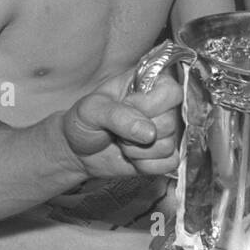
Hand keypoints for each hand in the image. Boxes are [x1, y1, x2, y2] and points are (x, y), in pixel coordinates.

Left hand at [60, 67, 180, 178]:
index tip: (126, 106)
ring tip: (123, 142)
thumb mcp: (92, 110)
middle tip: (118, 129)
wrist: (78, 151)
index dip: (149, 105)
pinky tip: (132, 158)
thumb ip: (119, 116)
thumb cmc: (85, 122)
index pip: (171, 92)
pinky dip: (146, 165)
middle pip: (170, 123)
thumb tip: (150, 133)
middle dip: (137, 133)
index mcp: (148, 84)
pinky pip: (169, 164)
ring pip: (168, 146)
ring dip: (138, 151)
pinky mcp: (164, 156)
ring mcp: (165, 132)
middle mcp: (161, 107)